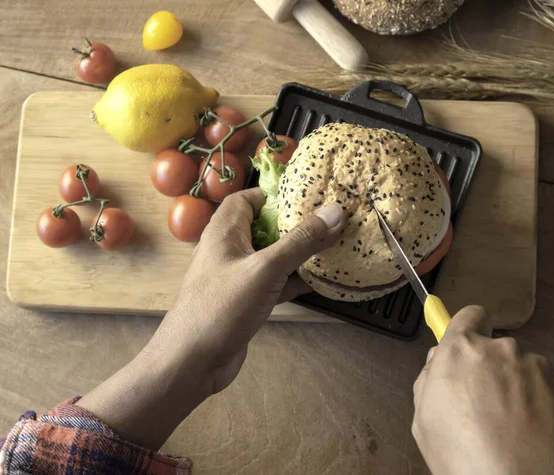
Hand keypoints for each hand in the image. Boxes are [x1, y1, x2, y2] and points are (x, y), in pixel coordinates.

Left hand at [152, 188, 344, 390]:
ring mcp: (237, 277)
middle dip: (294, 224)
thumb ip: (300, 241)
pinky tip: (322, 280)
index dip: (273, 194)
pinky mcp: (246, 301)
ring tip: (333, 245)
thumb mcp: (265, 268)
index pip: (246, 199)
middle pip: (264, 228)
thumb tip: (334, 211)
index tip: (306, 196)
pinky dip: (294, 280)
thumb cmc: (222, 306)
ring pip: (272, 257)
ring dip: (298, 254)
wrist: (193, 361)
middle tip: (328, 220)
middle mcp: (229, 250)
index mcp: (225, 231)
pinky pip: (275, 282)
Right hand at [412, 306, 553, 474]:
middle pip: (498, 350)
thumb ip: (430, 379)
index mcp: (462, 350)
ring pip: (528, 371)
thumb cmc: (464, 457)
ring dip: (522, 391)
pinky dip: (550, 409)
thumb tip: (440, 362)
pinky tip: (540, 437)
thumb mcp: (423, 419)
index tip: (469, 347)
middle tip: (489, 410)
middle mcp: (503, 350)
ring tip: (517, 431)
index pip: (470, 316)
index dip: (469, 330)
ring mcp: (542, 368)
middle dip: (494, 371)